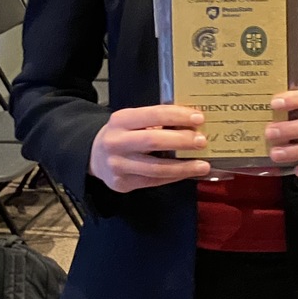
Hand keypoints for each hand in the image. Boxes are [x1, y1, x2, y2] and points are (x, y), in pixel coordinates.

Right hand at [88, 105, 210, 193]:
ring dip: (183, 167)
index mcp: (121, 120)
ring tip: (203, 165)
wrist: (94, 155)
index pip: (153, 114)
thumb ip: (156, 120)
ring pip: (156, 168)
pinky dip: (174, 177)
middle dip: (182, 141)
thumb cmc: (123, 133)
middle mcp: (116, 142)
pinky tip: (188, 173)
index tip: (199, 118)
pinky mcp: (122, 184)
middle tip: (202, 141)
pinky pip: (153, 181)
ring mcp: (118, 165)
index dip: (177, 116)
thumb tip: (193, 123)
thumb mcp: (133, 120)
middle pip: (153, 141)